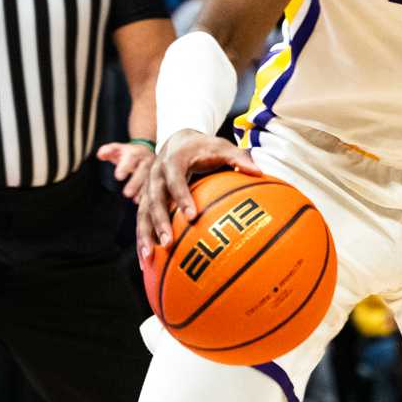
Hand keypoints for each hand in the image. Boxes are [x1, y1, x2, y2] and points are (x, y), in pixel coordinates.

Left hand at [96, 139, 155, 202]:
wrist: (146, 150)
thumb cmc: (129, 152)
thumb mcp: (117, 148)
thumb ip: (107, 151)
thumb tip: (100, 155)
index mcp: (136, 152)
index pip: (131, 157)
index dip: (125, 167)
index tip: (118, 176)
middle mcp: (146, 160)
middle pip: (143, 170)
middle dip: (135, 182)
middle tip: (126, 193)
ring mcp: (153, 169)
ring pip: (150, 179)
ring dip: (143, 190)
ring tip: (135, 199)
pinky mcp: (156, 176)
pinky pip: (153, 186)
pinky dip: (147, 194)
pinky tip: (140, 201)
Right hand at [135, 132, 262, 265]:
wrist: (178, 140)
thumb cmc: (203, 147)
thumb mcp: (221, 147)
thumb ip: (238, 158)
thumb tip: (259, 172)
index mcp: (173, 161)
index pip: (175, 179)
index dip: (181, 197)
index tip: (192, 216)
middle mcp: (156, 174)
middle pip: (154, 199)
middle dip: (159, 221)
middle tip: (168, 242)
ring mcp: (148, 187)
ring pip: (143, 212)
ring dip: (144, 235)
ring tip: (148, 257)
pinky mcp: (145, 198)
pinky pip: (142, 220)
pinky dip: (142, 239)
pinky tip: (146, 261)